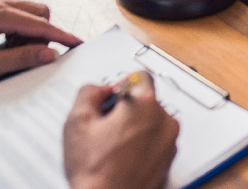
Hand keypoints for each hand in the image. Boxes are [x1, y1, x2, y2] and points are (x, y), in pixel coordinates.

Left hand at [0, 0, 81, 83]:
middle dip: (43, 34)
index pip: (42, 25)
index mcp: (0, 14)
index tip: (79, 44)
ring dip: (30, 33)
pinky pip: (16, 14)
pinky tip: (1, 47)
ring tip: (9, 53)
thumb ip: (20, 59)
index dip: (62, 36)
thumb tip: (50, 54)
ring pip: (30, 13)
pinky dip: (18, 30)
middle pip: (40, 12)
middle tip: (29, 56)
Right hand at [64, 72, 178, 188]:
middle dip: (126, 109)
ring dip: (134, 129)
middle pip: (146, 101)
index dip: (120, 85)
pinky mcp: (169, 163)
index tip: (110, 98)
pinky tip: (121, 159)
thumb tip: (99, 88)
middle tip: (104, 126)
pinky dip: (142, 147)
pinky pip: (156, 144)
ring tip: (111, 147)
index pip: (140, 76)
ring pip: (151, 124)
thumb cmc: (96, 171)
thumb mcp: (77, 122)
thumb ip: (89, 92)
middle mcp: (165, 122)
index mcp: (145, 105)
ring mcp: (170, 144)